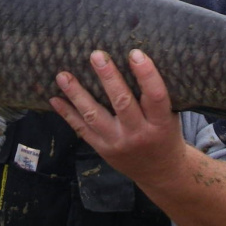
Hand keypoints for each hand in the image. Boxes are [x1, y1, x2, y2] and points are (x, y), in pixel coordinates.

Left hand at [50, 49, 186, 186]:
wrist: (160, 172)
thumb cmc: (165, 134)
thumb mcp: (170, 116)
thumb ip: (155, 95)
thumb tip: (135, 57)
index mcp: (161, 123)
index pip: (155, 96)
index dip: (146, 74)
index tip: (135, 53)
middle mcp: (139, 133)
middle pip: (122, 103)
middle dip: (108, 77)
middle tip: (96, 55)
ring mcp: (118, 143)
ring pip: (95, 116)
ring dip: (77, 94)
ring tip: (63, 76)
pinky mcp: (102, 149)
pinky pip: (82, 130)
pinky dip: (67, 114)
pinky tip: (55, 99)